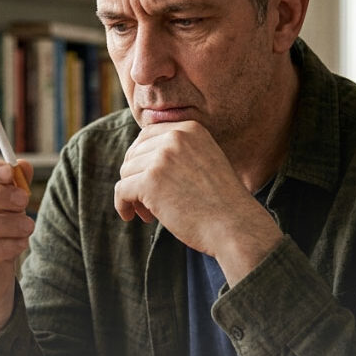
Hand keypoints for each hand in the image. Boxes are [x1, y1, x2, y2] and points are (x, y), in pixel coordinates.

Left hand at [114, 121, 281, 283]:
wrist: (235, 226)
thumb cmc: (221, 202)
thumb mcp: (204, 162)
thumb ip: (178, 153)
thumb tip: (136, 157)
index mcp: (190, 129)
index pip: (147, 135)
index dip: (141, 159)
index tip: (147, 181)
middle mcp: (175, 137)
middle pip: (134, 154)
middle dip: (136, 177)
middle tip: (148, 202)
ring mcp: (162, 158)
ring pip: (126, 173)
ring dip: (133, 195)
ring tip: (150, 213)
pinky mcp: (150, 181)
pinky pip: (121, 190)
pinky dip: (122, 205)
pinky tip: (131, 216)